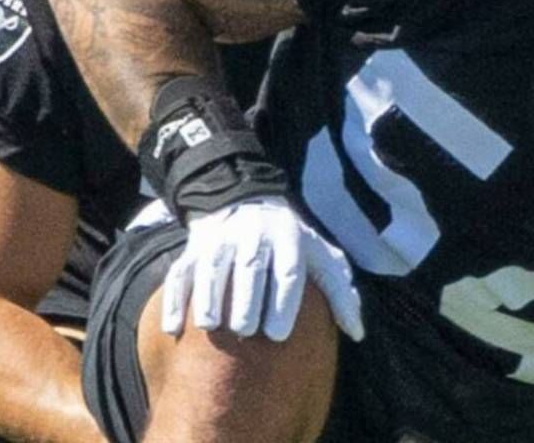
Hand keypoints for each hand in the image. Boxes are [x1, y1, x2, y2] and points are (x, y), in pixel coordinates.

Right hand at [161, 197, 363, 341]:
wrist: (244, 199)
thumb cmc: (290, 241)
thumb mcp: (319, 255)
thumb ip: (340, 291)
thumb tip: (358, 332)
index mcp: (289, 237)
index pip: (288, 271)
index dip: (283, 302)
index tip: (278, 335)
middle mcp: (254, 234)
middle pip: (250, 268)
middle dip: (246, 299)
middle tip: (246, 330)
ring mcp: (220, 239)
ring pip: (212, 267)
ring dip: (209, 297)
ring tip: (212, 327)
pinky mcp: (193, 249)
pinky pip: (180, 273)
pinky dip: (176, 300)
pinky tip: (176, 327)